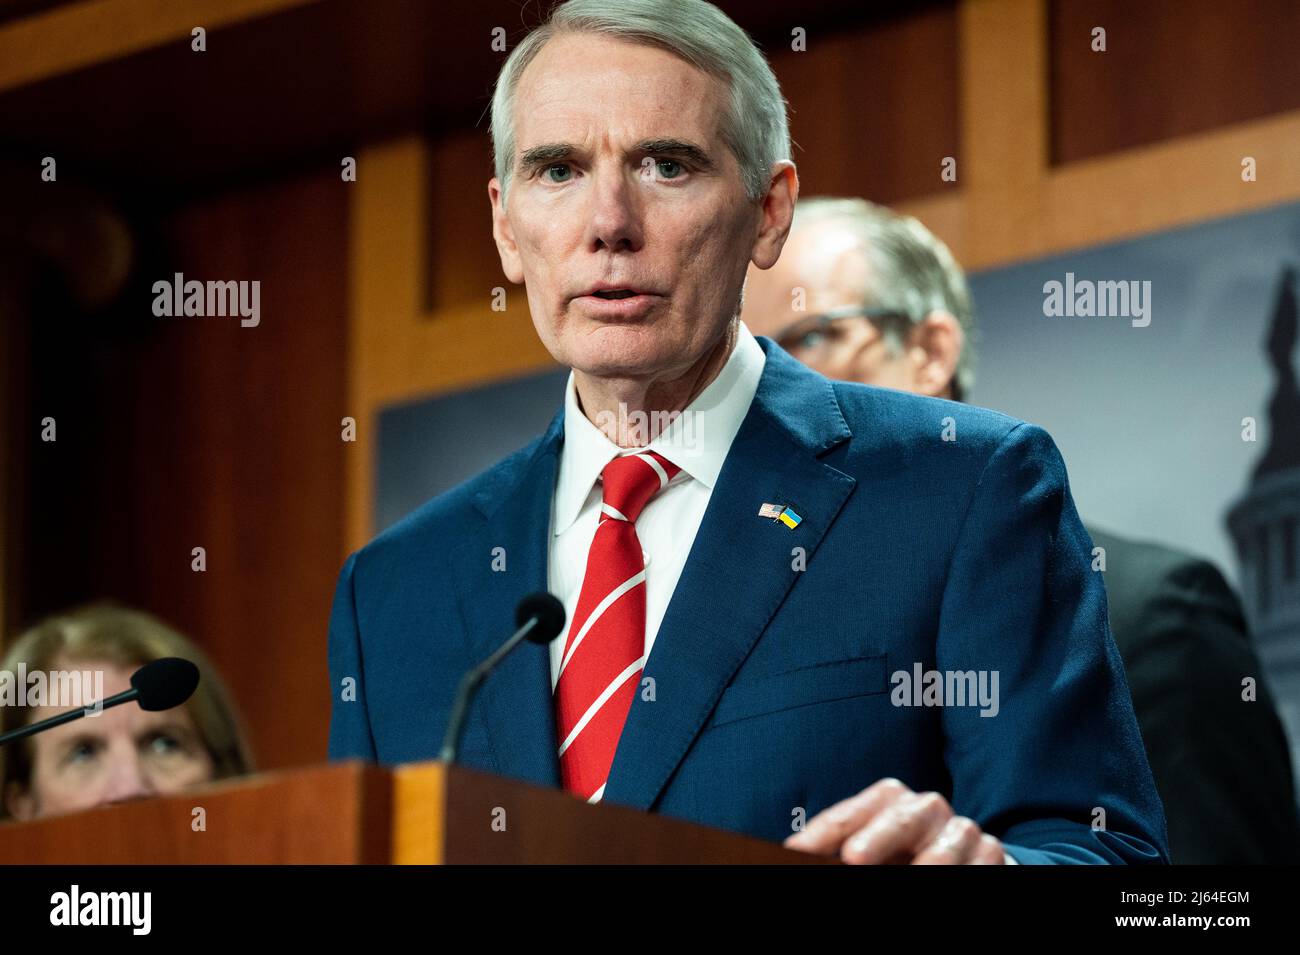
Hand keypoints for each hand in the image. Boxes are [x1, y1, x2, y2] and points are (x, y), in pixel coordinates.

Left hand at [784, 778, 1005, 863]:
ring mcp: (962, 830)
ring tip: (913, 875)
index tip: (798, 851)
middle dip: (877, 838)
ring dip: (926, 866)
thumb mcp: (867, 851)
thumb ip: (832, 851)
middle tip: (854, 859)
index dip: (823, 833)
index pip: (848, 815)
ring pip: (943, 846)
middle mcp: (925, 808)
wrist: (964, 860)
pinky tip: (943, 881)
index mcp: (888, 800)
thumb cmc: (900, 856)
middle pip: (899, 817)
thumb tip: (793, 854)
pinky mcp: (992, 853)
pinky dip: (962, 874)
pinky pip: (979, 865)